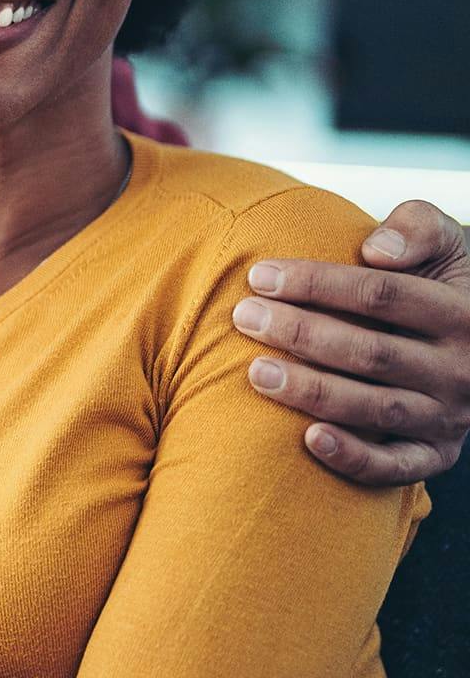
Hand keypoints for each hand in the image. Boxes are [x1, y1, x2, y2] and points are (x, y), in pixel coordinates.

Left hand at [235, 199, 469, 483]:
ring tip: (256, 372)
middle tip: (244, 317)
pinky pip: (399, 466)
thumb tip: (376, 251)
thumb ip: (417, 227)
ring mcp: (450, 415)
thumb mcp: (445, 240)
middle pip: (372, 352)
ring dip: (314, 392)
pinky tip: (309, 439)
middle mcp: (460, 368)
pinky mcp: (436, 452)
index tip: (260, 276)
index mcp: (461, 312)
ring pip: (377, 408)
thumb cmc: (442, 278)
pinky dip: (356, 458)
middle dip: (301, 334)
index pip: (382, 295)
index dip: (317, 284)